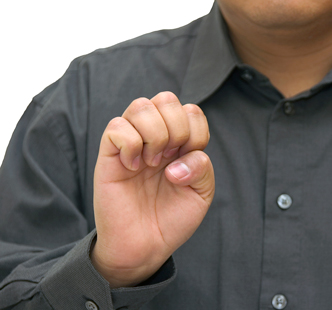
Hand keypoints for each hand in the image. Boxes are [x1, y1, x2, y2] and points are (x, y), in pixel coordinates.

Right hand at [91, 92, 213, 287]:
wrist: (145, 245)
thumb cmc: (172, 218)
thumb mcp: (201, 194)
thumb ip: (202, 168)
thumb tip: (177, 161)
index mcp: (180, 142)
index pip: (191, 110)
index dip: (196, 131)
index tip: (188, 159)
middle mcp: (156, 136)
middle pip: (166, 99)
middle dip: (177, 128)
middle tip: (170, 158)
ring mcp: (132, 143)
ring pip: (141, 106)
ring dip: (155, 134)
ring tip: (151, 162)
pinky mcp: (109, 154)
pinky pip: (116, 126)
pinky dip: (130, 145)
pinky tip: (132, 167)